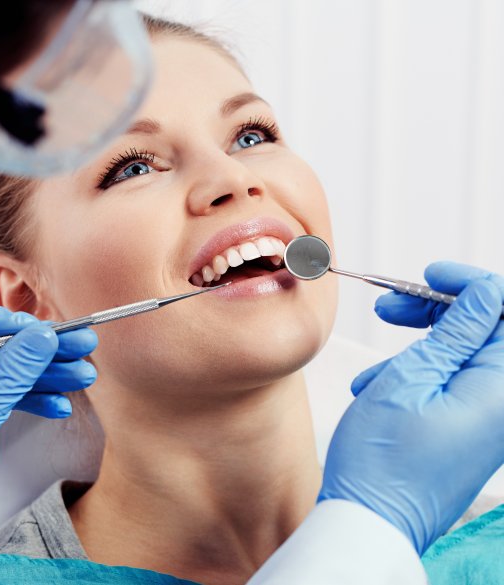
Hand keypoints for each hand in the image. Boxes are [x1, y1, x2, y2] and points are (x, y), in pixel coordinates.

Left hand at [0, 280, 97, 542]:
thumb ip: (7, 374)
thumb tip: (42, 336)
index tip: (28, 332)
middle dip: (32, 342)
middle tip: (76, 342)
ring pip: (1, 360)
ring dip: (42, 367)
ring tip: (82, 372)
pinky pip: (3, 386)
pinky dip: (31, 392)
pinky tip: (60, 401)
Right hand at [319, 262, 503, 553]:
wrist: (372, 521)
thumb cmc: (383, 460)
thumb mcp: (409, 380)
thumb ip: (454, 333)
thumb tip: (484, 294)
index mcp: (500, 387)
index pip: (502, 311)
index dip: (468, 284)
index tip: (430, 276)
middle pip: (485, 332)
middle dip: (437, 311)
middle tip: (392, 307)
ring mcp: (490, 421)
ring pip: (464, 357)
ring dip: (419, 347)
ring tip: (375, 361)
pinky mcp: (472, 433)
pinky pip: (454, 386)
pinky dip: (417, 376)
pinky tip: (379, 387)